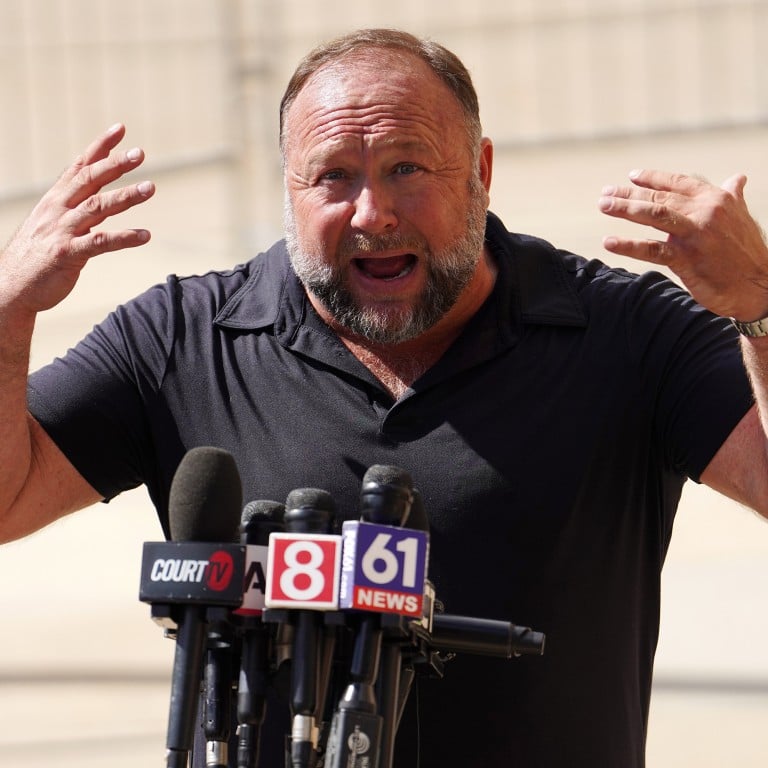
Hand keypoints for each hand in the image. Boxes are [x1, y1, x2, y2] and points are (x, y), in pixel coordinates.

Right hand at [0, 123, 154, 316]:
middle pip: (89, 180)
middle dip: (115, 165)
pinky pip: (100, 242)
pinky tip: (145, 235)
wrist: (11, 287)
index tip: (119, 130)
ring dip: (126, 196)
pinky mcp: (67, 255)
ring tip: (150, 188)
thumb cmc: (36, 256)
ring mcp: (62, 231)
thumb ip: (78, 211)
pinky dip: (124, 238)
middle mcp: (58, 210)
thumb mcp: (54, 226)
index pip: (79, 167)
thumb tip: (102, 198)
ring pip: (97, 207)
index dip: (100, 148)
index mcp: (55, 200)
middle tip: (140, 153)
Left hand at [598, 170, 767, 320]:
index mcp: (717, 199)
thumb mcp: (741, 218)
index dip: (653, 178)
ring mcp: (695, 235)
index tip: (631, 177)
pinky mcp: (687, 259)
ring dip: (626, 208)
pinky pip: (652, 250)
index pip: (678, 182)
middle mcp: (705, 212)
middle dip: (629, 194)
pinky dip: (629, 245)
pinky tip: (609, 242)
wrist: (760, 285)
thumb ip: (732, 197)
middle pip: (660, 198)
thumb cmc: (748, 252)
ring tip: (604, 205)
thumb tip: (737, 178)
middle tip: (605, 194)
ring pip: (655, 216)